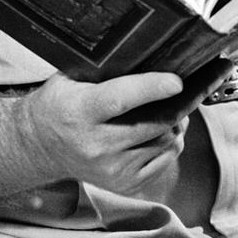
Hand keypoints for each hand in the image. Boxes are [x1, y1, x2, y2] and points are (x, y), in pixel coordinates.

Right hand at [22, 59, 233, 197]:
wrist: (40, 146)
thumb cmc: (61, 104)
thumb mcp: (71, 78)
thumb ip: (106, 70)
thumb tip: (154, 53)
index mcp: (80, 112)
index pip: (120, 100)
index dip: (152, 88)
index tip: (178, 80)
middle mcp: (96, 146)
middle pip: (153, 123)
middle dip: (182, 102)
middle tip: (197, 82)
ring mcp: (112, 170)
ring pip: (166, 141)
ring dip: (176, 121)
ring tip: (169, 105)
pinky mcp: (125, 184)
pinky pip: (166, 159)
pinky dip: (171, 140)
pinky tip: (160, 128)